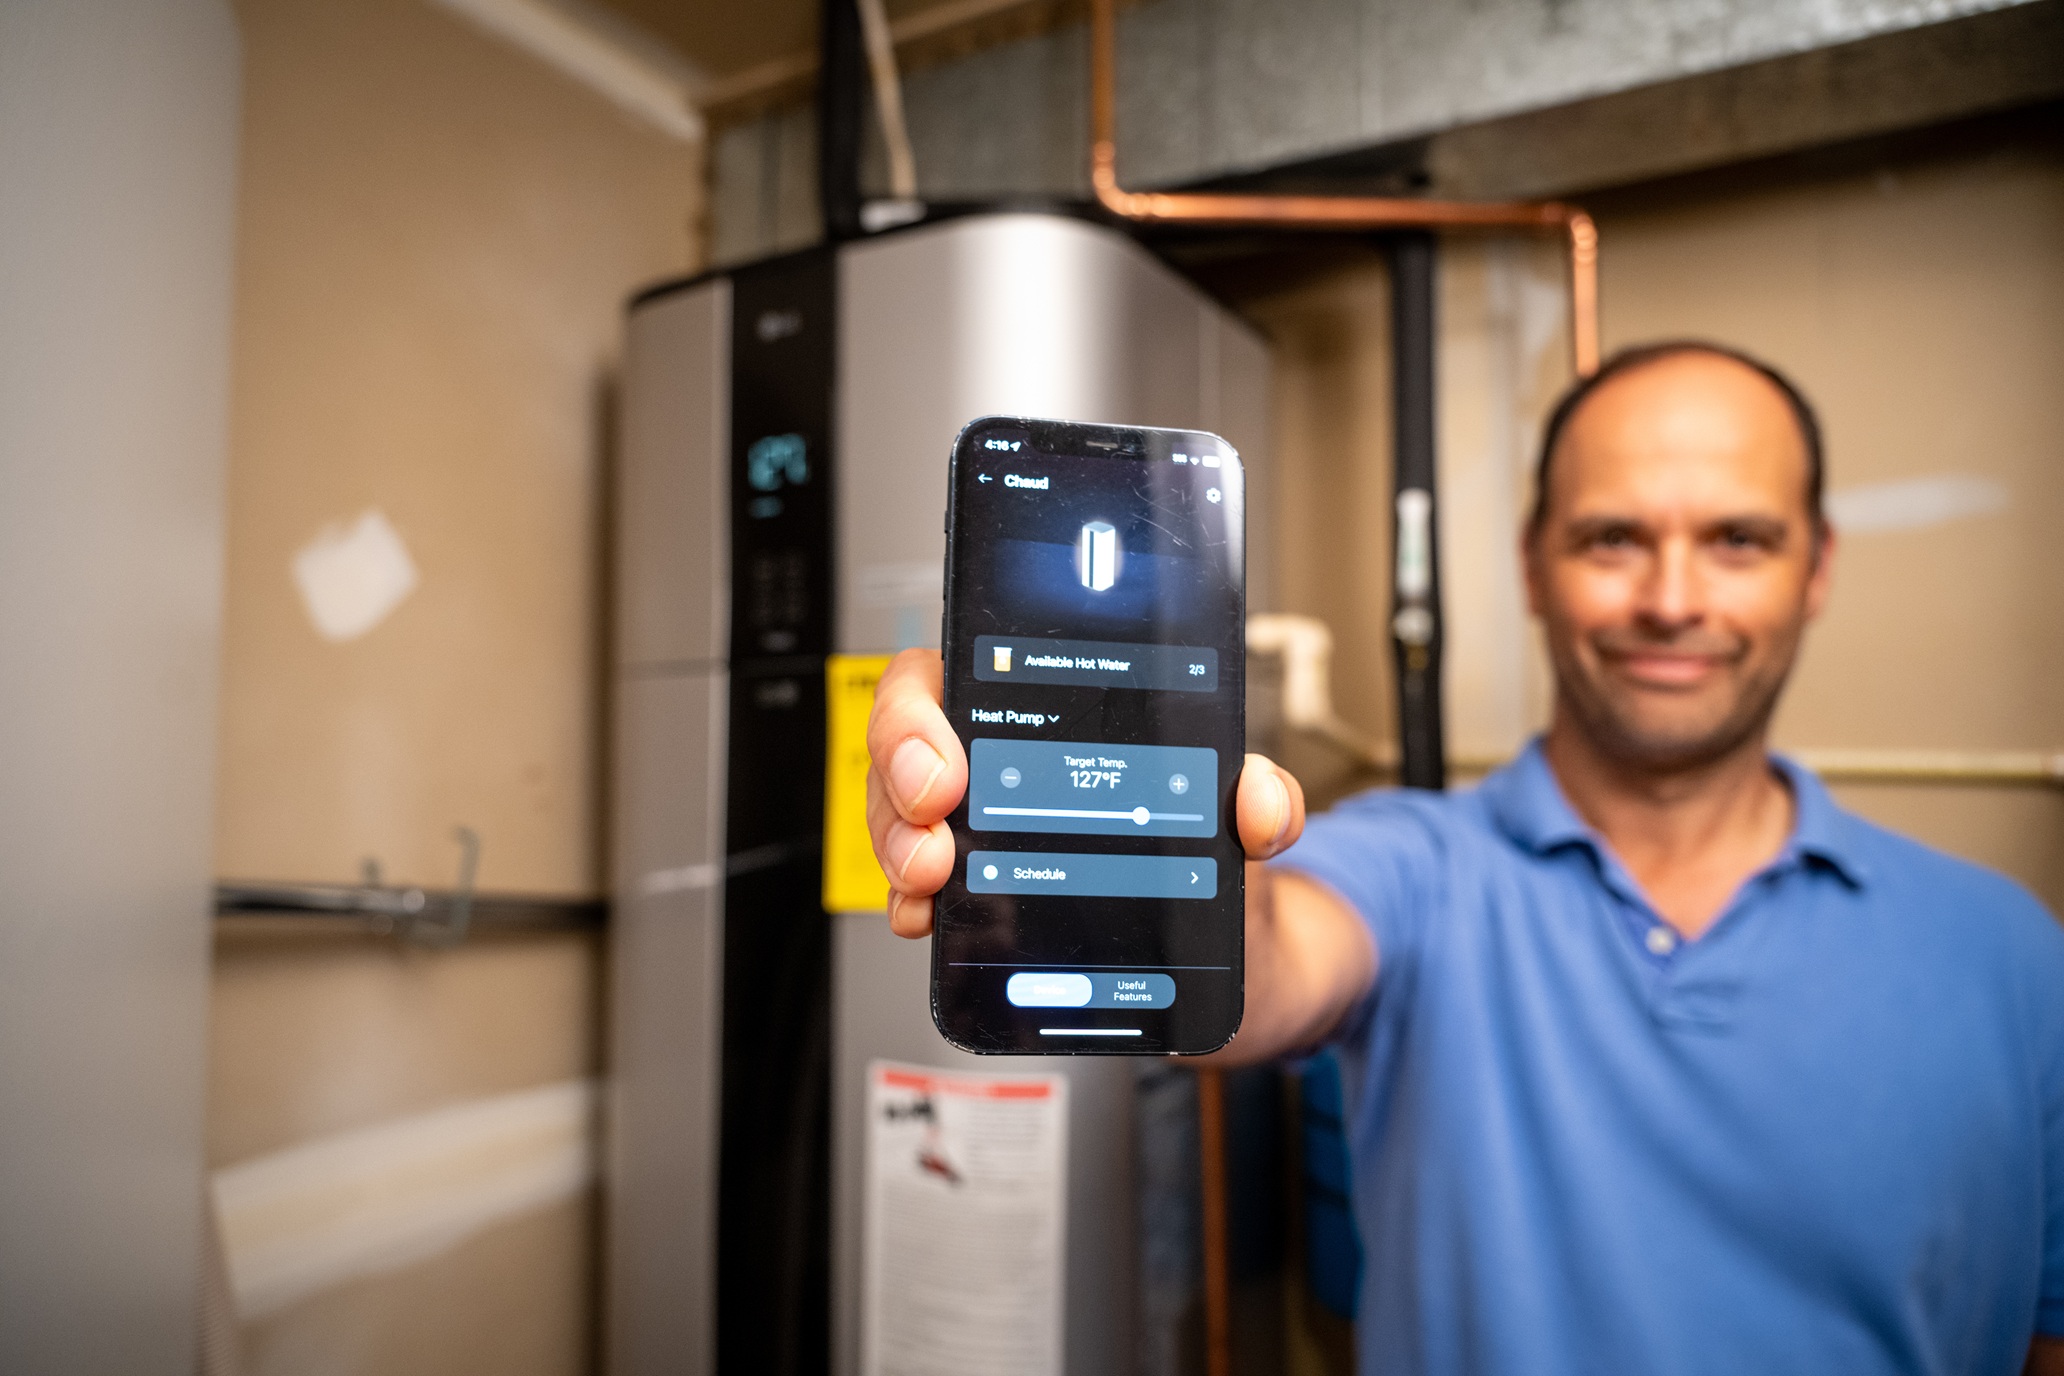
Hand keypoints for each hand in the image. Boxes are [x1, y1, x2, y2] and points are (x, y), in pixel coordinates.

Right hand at [864, 648, 1308, 937]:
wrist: (1225, 949)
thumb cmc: (1212, 850)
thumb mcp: (1245, 820)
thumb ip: (1264, 798)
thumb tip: (1257, 798)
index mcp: (1055, 704)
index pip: (959, 664)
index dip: (923, 708)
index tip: (946, 766)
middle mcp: (1001, 755)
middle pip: (907, 742)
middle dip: (898, 786)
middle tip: (933, 840)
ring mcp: (977, 822)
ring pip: (899, 812)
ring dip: (896, 846)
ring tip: (929, 883)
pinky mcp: (974, 889)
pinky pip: (916, 884)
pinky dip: (911, 904)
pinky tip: (927, 921)